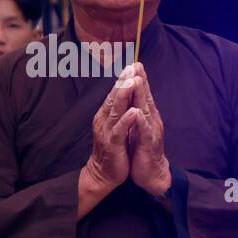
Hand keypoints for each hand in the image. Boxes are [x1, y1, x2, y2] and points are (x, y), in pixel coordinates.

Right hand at [83, 70, 141, 192]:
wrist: (104, 173)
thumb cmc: (113, 148)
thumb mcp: (115, 125)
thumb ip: (118, 109)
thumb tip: (123, 92)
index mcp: (106, 114)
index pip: (115, 93)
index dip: (123, 79)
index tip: (132, 65)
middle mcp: (104, 120)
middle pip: (115, 98)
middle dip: (123, 82)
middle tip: (131, 67)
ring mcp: (107, 131)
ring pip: (116, 110)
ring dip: (124, 96)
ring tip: (132, 82)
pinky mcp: (112, 144)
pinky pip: (119, 130)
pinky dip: (126, 121)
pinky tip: (134, 112)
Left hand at [125, 64, 171, 196]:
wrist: (149, 173)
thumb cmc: (141, 150)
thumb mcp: (135, 128)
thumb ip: (134, 114)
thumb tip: (129, 100)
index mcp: (145, 116)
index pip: (141, 95)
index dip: (137, 79)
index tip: (133, 64)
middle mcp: (150, 120)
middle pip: (144, 97)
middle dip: (140, 81)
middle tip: (137, 64)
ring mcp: (151, 131)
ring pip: (145, 109)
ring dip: (141, 95)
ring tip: (136, 81)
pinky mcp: (148, 144)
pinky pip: (144, 130)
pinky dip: (140, 121)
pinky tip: (137, 112)